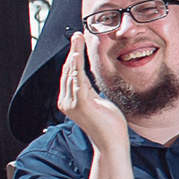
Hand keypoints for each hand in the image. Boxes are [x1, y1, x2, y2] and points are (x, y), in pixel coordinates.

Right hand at [56, 35, 130, 155]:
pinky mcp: (81, 103)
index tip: (77, 43)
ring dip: (74, 53)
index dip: (72, 58)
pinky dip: (77, 65)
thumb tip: (86, 80)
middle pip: (68, 71)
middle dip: (72, 51)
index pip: (69, 75)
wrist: (111, 143)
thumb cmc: (108, 125)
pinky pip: (77, 79)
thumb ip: (90, 92)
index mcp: (69, 101)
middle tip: (77, 35)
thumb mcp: (98, 103)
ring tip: (78, 38)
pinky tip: (77, 54)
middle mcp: (66, 102)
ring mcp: (72, 103)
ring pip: (72, 72)